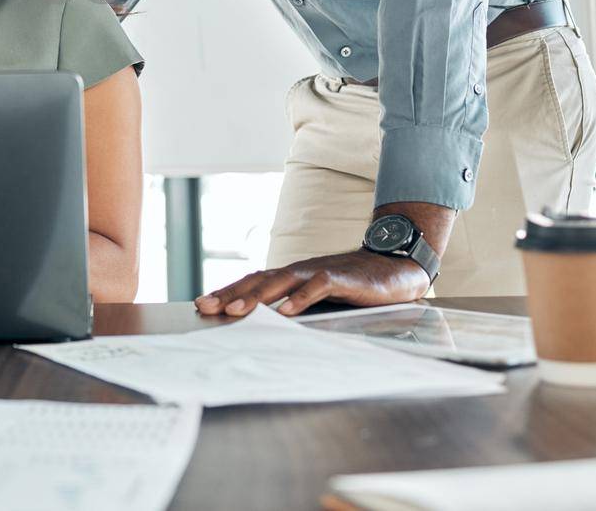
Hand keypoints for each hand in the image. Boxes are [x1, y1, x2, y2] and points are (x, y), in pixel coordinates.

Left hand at [193, 249, 430, 317]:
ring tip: (236, 310)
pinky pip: (317, 287)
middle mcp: (298, 271)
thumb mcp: (318, 298)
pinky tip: (286, 312)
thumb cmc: (352, 286)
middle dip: (230, 293)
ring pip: (281, 282)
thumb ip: (294, 307)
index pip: (252, 282)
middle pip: (258, 280)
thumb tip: (267, 326)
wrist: (393, 268)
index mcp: (290, 277)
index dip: (227, 291)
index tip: (202, 304)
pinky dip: (300, 299)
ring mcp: (318, 272)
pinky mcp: (341, 278)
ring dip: (257, 296)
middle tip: (206, 307)